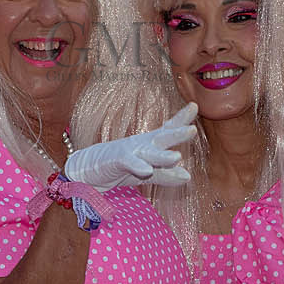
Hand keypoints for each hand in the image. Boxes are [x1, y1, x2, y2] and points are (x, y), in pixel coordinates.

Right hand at [64, 103, 197, 189]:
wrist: (89, 169)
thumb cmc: (120, 167)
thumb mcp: (148, 173)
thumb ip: (167, 175)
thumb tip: (188, 177)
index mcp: (151, 144)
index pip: (168, 130)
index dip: (181, 119)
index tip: (194, 106)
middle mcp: (143, 144)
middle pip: (162, 137)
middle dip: (177, 134)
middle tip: (192, 130)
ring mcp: (130, 151)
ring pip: (149, 153)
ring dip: (162, 156)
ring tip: (177, 158)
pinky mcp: (117, 160)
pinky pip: (129, 163)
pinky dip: (137, 166)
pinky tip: (146, 170)